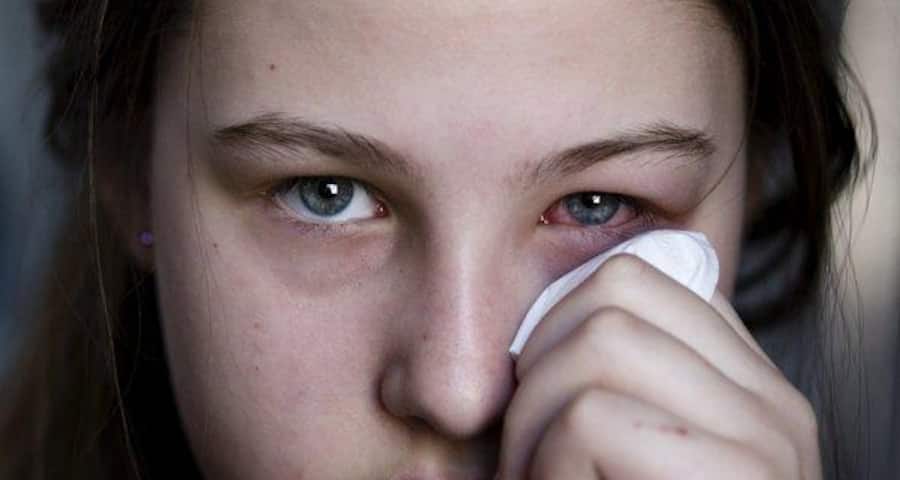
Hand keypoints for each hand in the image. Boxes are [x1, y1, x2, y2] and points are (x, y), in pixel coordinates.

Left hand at [498, 254, 820, 478]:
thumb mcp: (634, 452)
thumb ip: (629, 388)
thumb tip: (565, 297)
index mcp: (751, 390)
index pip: (645, 279)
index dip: (562, 320)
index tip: (533, 393)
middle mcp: (773, 402)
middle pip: (616, 290)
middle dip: (540, 362)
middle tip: (523, 441)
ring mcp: (766, 436)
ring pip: (601, 342)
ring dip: (534, 420)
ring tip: (535, 474)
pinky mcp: (740, 475)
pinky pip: (592, 417)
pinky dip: (546, 462)